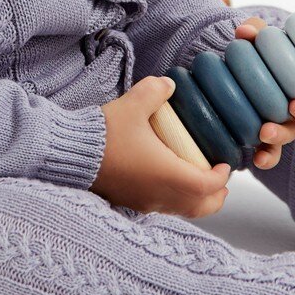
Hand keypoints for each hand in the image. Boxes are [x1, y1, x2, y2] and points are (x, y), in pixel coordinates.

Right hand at [93, 75, 231, 218]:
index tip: (225, 164)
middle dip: (215, 197)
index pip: (206, 186)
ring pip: (181, 211)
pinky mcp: (130, 202)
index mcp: (166, 174)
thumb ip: (154, 91)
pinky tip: (169, 182)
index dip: (221, 177)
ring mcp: (143, 202)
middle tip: (222, 182)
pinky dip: (176, 200)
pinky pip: (162, 207)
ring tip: (200, 185)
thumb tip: (169, 84)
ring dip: (196, 200)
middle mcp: (158, 194)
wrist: (70, 153)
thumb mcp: (132, 105)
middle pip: (199, 207)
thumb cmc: (102, 133)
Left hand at [232, 16, 294, 170]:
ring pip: (292, 132)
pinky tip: (257, 159)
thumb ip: (256, 31)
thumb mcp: (258, 39)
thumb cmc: (258, 54)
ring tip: (266, 130)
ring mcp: (286, 122)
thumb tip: (246, 32)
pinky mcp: (267, 138)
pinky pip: (271, 152)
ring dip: (281, 132)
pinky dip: (267, 157)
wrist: (234, 76)